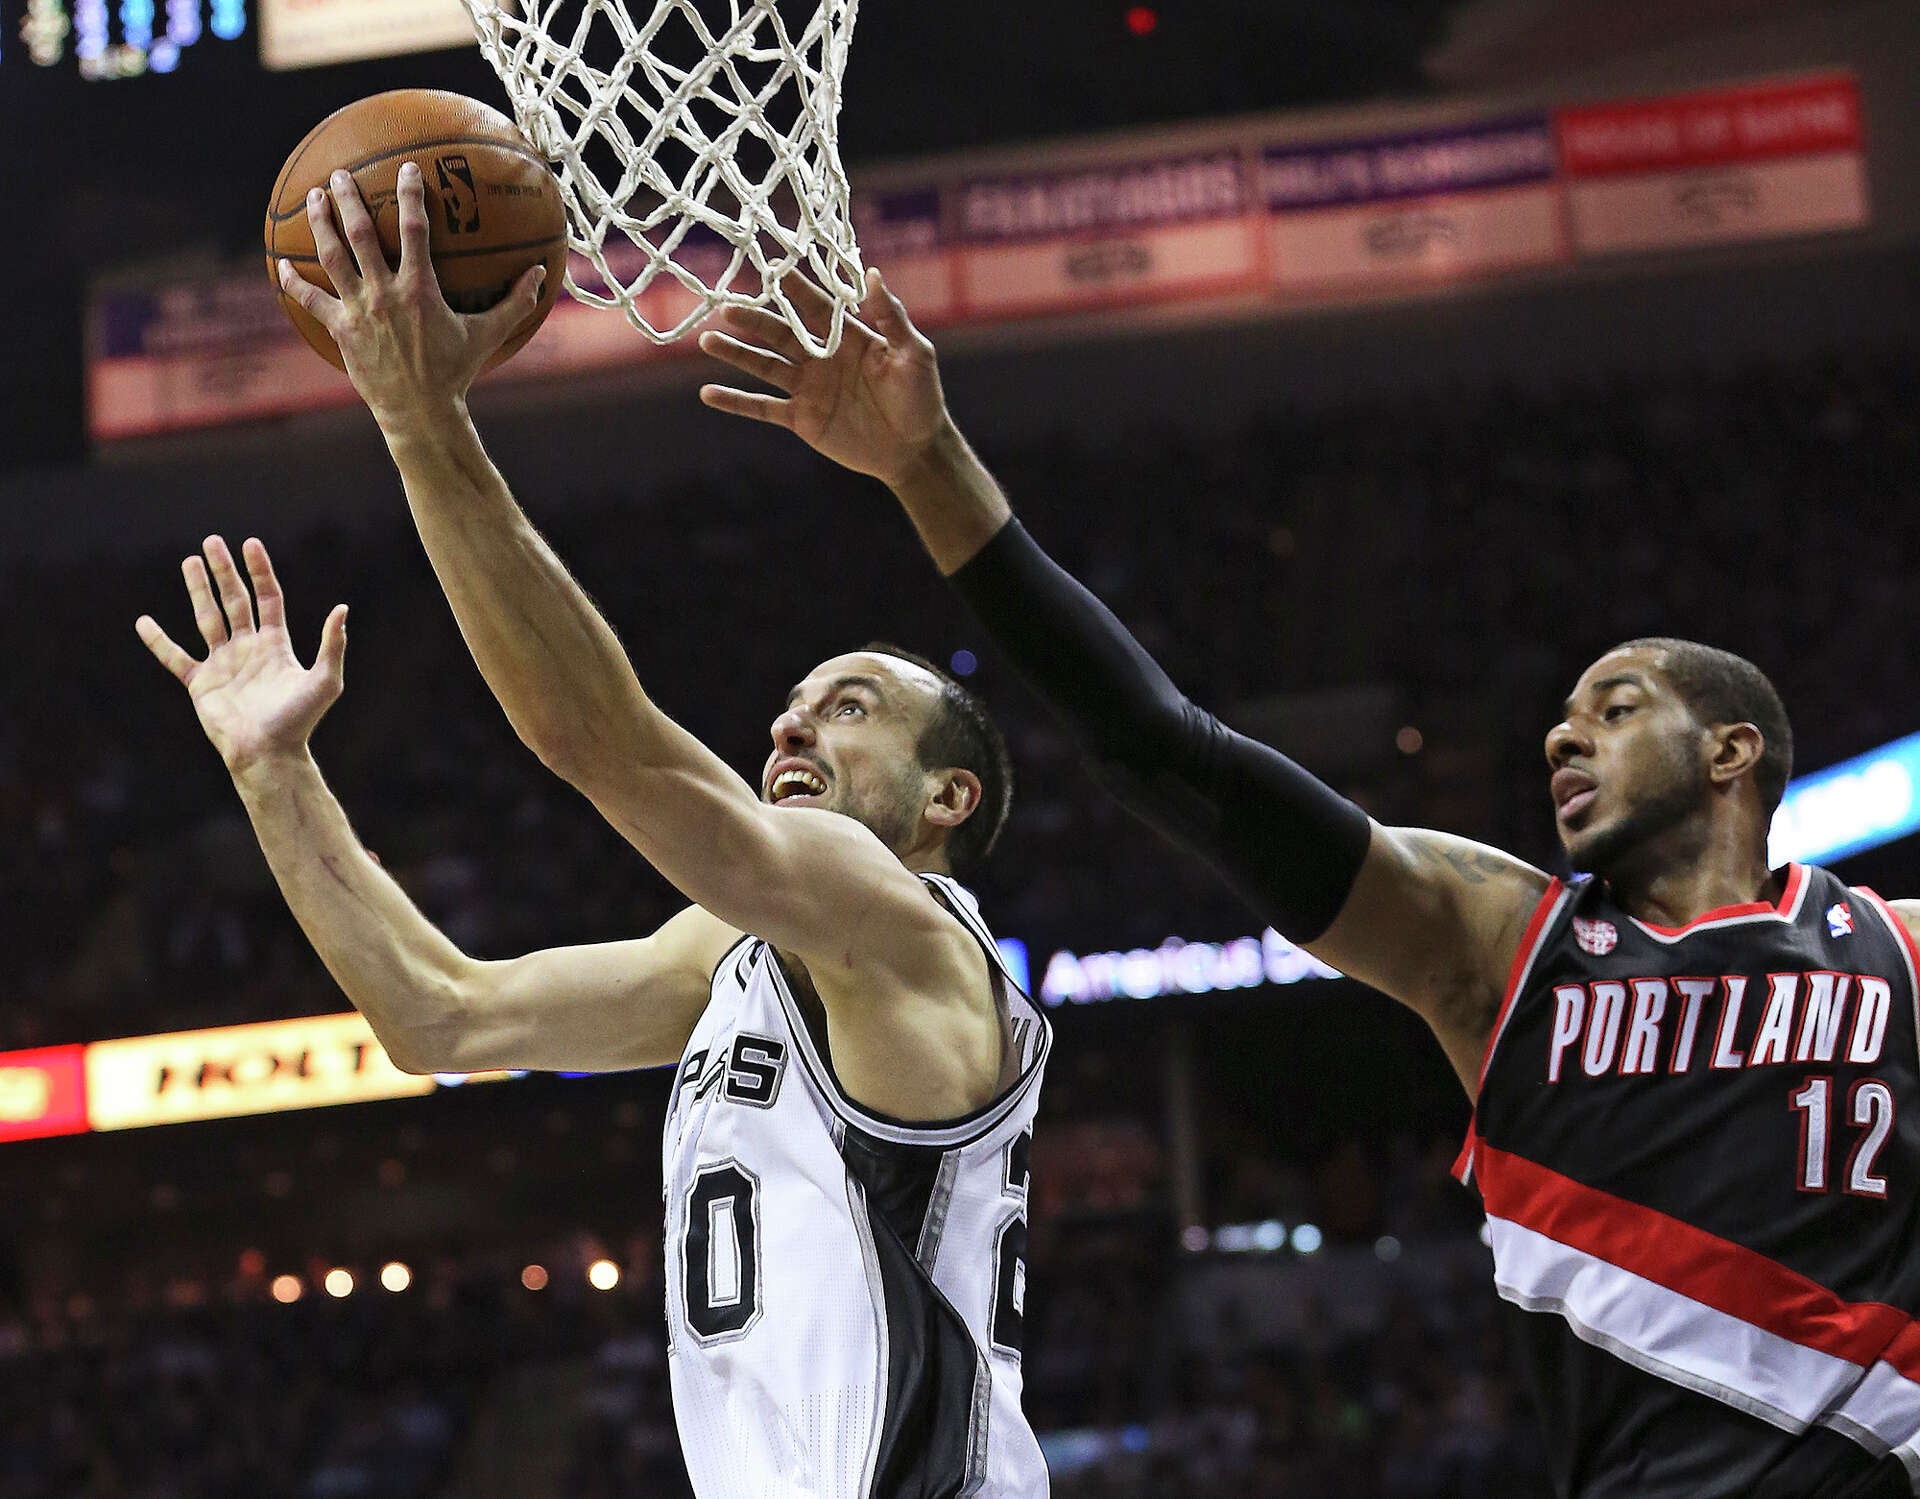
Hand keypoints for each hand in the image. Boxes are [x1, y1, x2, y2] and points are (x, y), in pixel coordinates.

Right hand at [136, 537, 347, 774]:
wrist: (268, 752)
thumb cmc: (299, 720)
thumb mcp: (324, 680)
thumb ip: (332, 645)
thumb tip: (342, 608)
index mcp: (276, 645)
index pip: (268, 598)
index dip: (260, 572)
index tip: (251, 544)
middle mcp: (248, 649)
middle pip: (235, 601)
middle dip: (224, 571)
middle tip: (212, 542)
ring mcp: (223, 664)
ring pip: (207, 618)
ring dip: (198, 590)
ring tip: (188, 561)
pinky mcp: (201, 683)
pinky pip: (176, 657)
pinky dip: (159, 641)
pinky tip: (144, 622)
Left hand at [276, 163, 543, 428]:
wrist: (420, 411)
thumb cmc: (457, 372)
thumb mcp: (488, 335)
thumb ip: (515, 302)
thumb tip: (541, 273)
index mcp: (420, 289)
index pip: (413, 229)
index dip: (410, 195)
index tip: (407, 170)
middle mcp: (384, 293)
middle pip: (359, 233)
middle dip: (348, 198)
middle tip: (341, 173)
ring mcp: (358, 310)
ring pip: (331, 256)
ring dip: (320, 223)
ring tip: (313, 198)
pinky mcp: (340, 329)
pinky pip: (310, 299)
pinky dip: (292, 281)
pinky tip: (278, 265)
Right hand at [698, 270, 950, 485]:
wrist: (915, 450)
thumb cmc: (921, 398)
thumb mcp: (915, 354)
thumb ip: (892, 317)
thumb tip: (874, 274)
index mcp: (848, 337)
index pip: (814, 306)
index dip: (793, 288)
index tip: (771, 268)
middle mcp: (822, 358)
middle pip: (780, 333)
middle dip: (753, 320)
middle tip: (726, 307)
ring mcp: (808, 388)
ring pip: (764, 366)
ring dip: (736, 353)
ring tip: (706, 340)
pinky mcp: (801, 418)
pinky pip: (763, 408)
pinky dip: (736, 402)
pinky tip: (708, 393)